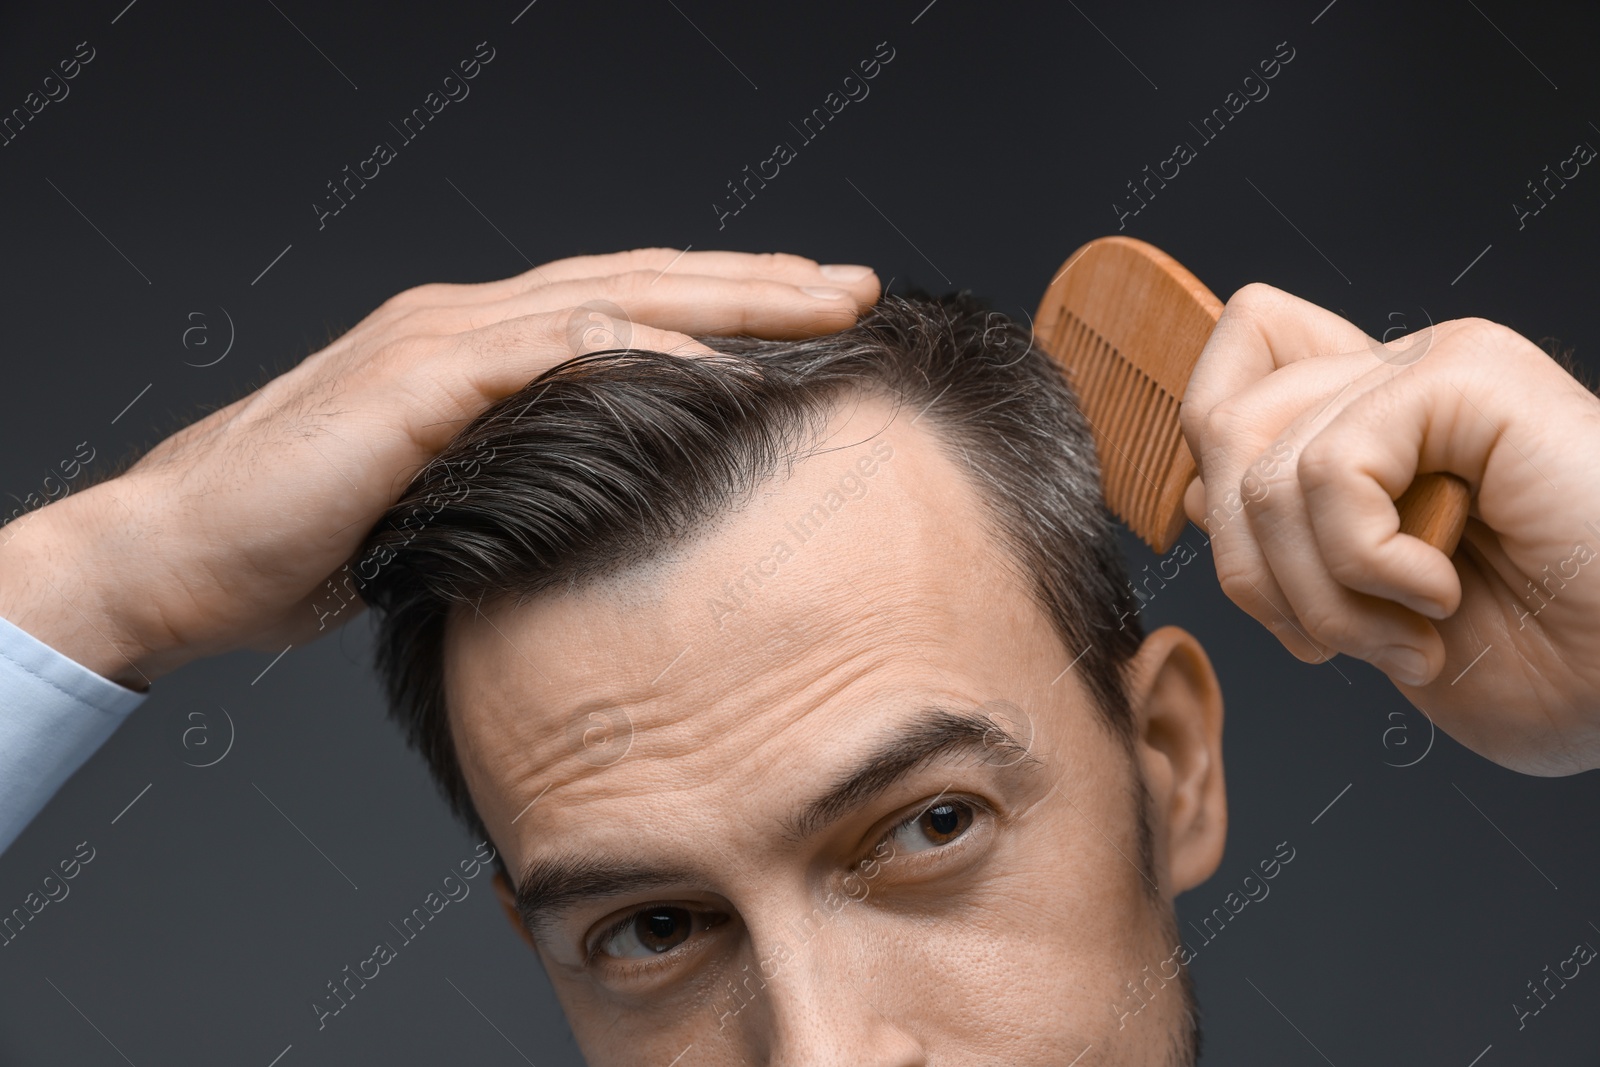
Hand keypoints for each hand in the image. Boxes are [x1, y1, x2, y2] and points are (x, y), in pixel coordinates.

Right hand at [0, 249, 879, 688]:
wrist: (178, 553)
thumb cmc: (301, 540)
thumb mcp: (442, 504)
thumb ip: (515, 483)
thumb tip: (596, 516)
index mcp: (479, 348)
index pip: (624, 307)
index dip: (722, 308)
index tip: (810, 323)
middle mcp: (469, 321)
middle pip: (642, 280)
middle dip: (757, 281)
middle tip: (854, 285)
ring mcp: (443, 338)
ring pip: (613, 294)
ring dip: (725, 296)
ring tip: (821, 304)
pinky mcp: (418, 379)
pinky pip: (551, 349)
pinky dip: (641, 348)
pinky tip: (717, 362)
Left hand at [1178, 284, 1599, 773]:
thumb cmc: (1549, 662)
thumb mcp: (1366, 613)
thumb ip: (1283, 540)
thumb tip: (1188, 486)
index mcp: (1371, 426)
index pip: (1227, 373)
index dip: (1207, 477)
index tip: (1273, 586)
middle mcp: (1393, 381)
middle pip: (1216, 426)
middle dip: (1249, 567)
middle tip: (1342, 642)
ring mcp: (1431, 368)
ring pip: (1260, 463)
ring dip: (1320, 590)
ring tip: (1408, 633)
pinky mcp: (1467, 375)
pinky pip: (1328, 465)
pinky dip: (1364, 561)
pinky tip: (1439, 592)